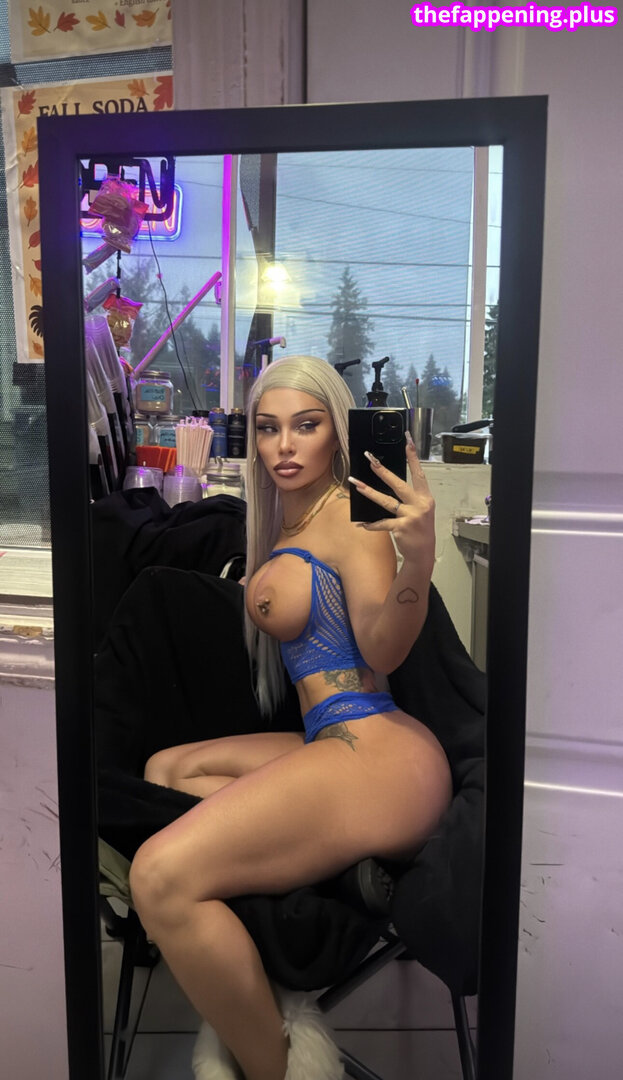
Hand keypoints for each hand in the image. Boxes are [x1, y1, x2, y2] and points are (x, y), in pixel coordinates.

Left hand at [348, 433, 435, 564]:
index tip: (407, 440)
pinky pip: (382, 523)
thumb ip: (409, 498)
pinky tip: (361, 524)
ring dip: (369, 492)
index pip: (418, 473)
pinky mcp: (400, 528)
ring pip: (386, 501)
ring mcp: (410, 517)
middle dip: (383, 471)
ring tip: (356, 484)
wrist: (423, 554)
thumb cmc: (420, 529)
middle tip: (370, 459)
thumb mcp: (421, 510)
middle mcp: (419, 505)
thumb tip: (389, 482)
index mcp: (425, 498)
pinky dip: (371, 524)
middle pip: (398, 484)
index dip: (413, 456)